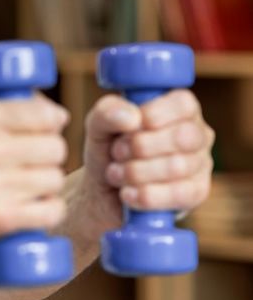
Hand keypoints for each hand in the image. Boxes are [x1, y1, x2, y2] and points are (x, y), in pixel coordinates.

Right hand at [0, 95, 69, 244]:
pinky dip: (49, 210)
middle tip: (33, 163)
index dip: (51, 124)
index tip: (45, 131)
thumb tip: (58, 116)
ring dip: (47, 184)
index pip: (44, 115)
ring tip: (27, 186)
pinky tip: (35, 207)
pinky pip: (52, 210)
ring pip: (55, 179)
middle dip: (50, 156)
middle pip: (56, 148)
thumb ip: (8, 114)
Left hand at [80, 90, 214, 237]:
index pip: (184, 103)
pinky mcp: (196, 194)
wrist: (103, 193)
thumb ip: (107, 112)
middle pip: (184, 136)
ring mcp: (201, 165)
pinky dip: (145, 195)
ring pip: (178, 167)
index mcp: (179, 110)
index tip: (130, 126)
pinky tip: (127, 193)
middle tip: (117, 153)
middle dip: (140, 146)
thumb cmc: (107, 152)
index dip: (154, 115)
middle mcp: (197, 135)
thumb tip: (131, 117)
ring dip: (135, 172)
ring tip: (115, 174)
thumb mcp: (98, 126)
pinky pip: (179, 195)